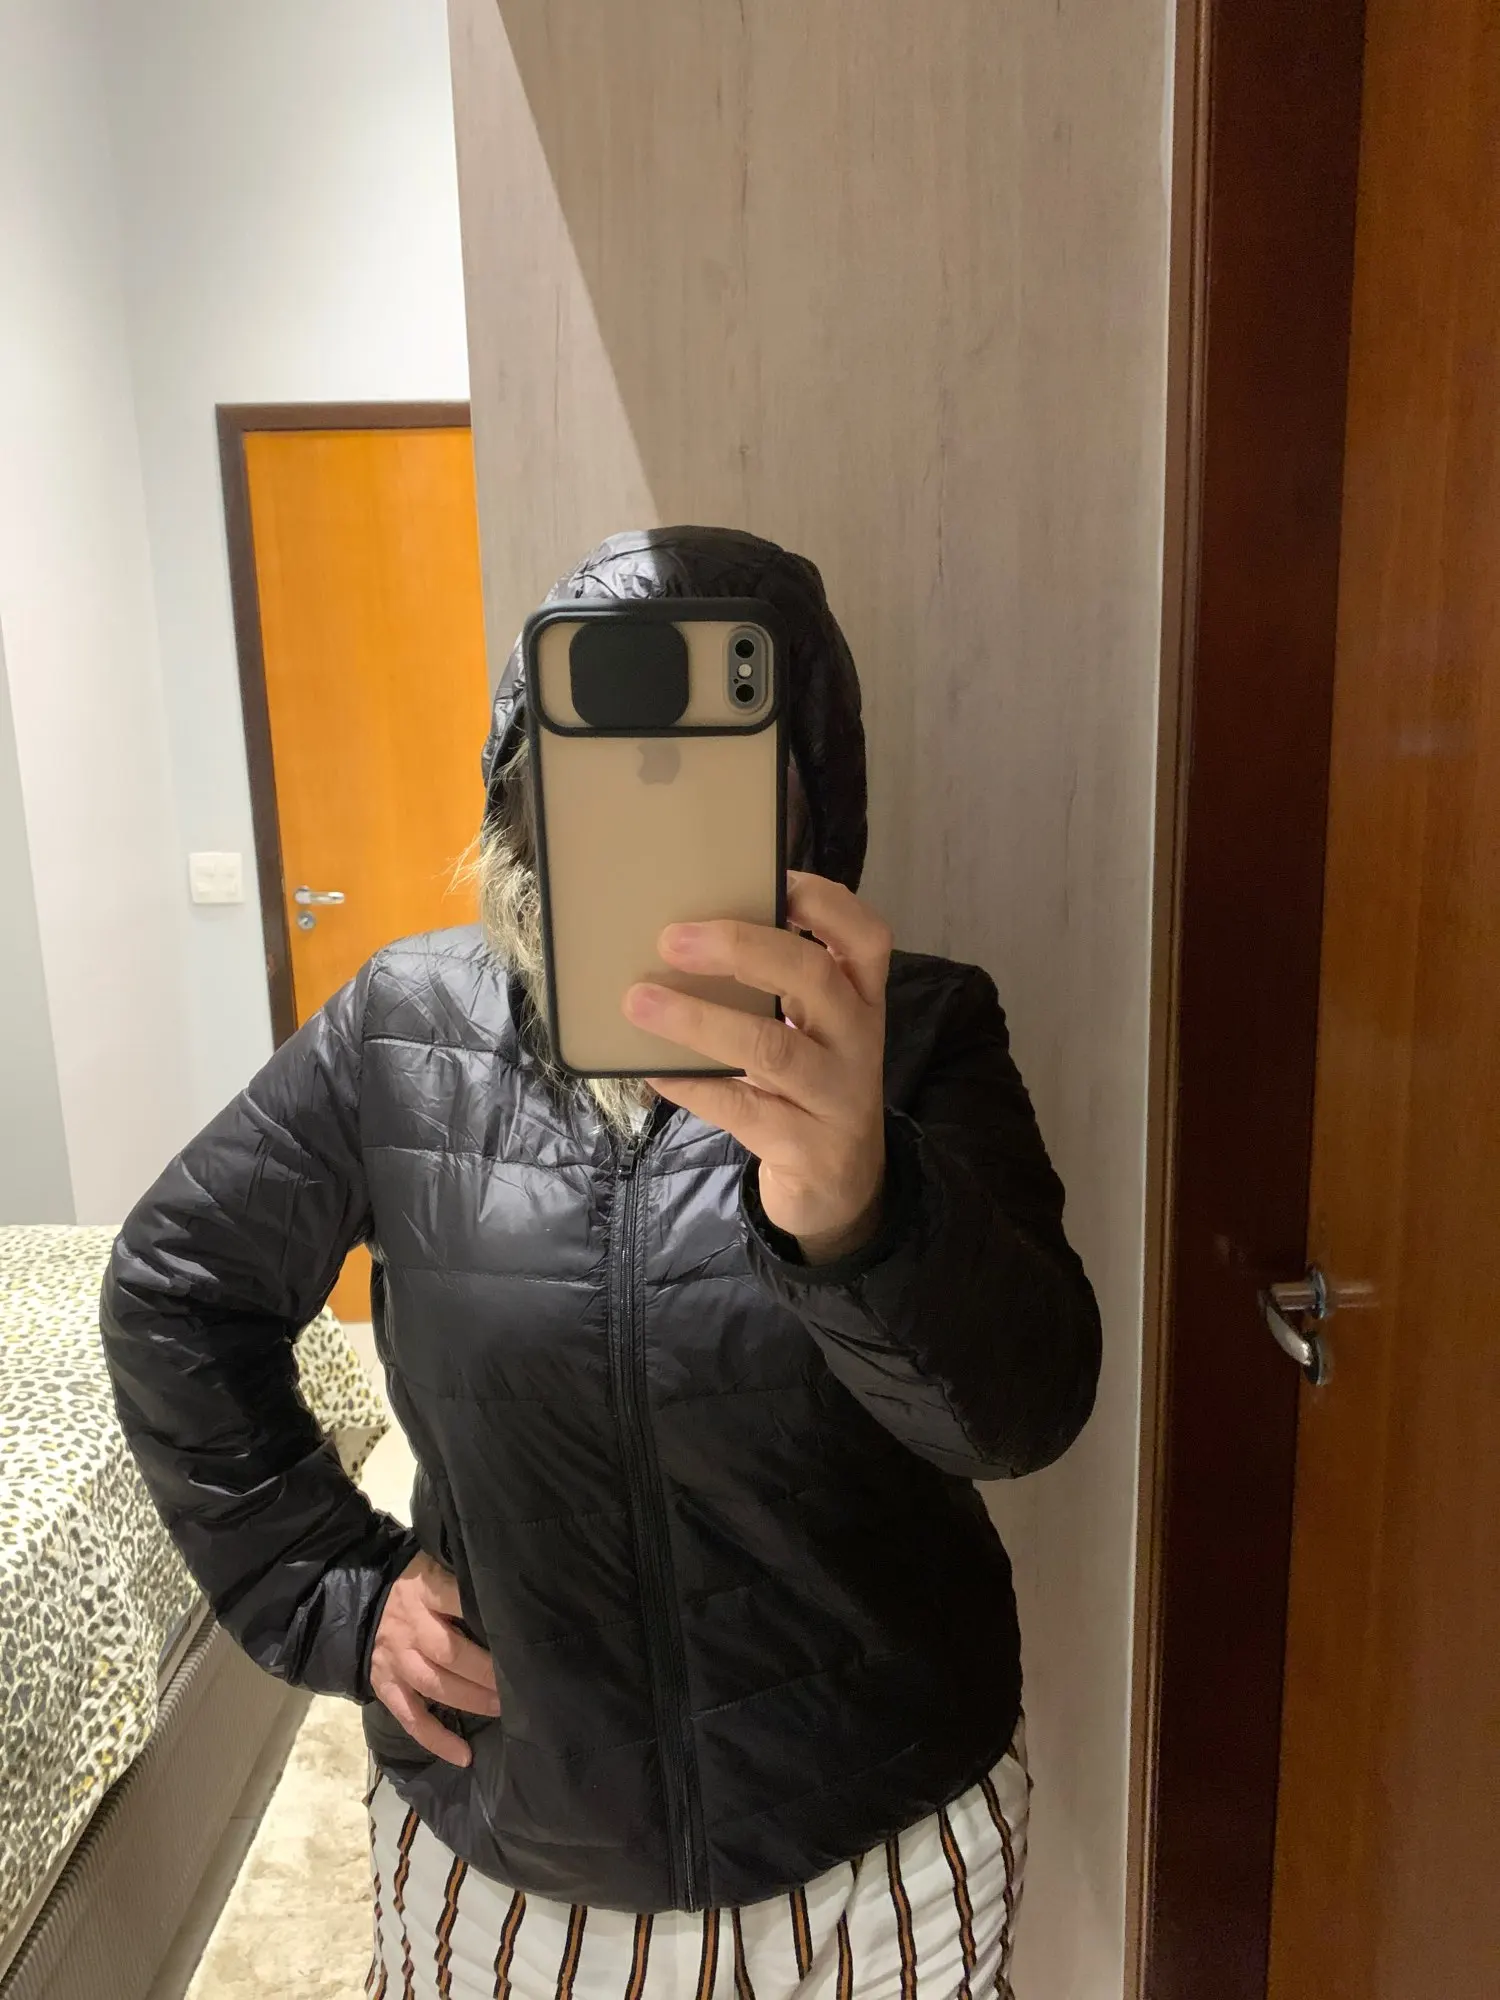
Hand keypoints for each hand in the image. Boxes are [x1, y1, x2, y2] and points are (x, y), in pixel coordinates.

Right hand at [369, 1553, 499, 1767]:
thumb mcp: (435, 1565)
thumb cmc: (414, 1584)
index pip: (458, 1601)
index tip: (516, 1634)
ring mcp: (396, 1661)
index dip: (487, 1619)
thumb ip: (461, 1578)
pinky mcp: (386, 1688)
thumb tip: (507, 1584)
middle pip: (450, 1653)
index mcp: (425, 1592)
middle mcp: (410, 1629)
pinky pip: (411, 1718)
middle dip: (485, 1671)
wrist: (360, 1602)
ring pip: (434, 1686)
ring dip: (470, 1700)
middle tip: (517, 1683)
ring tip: (501, 1708)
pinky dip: (436, 1739)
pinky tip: (463, 1755)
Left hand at [623, 871, 891, 1261]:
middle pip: (813, 978)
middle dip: (741, 949)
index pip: (864, 936)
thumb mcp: (811, 1034)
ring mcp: (838, 1098)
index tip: (768, 879)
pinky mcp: (808, 1148)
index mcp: (861, 1001)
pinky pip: (744, 1110)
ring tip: (640, 1002)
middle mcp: (858, 1042)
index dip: (820, 902)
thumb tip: (682, 937)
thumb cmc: (808, 1090)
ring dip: (699, 1021)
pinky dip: (694, 1086)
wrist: (840, 1189)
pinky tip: (655, 1072)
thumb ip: (773, 990)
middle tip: (671, 938)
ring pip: (772, 1048)